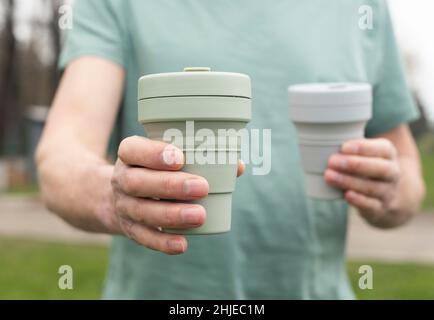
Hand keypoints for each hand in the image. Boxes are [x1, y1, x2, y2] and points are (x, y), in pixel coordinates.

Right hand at [111, 135, 244, 254]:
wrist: (121, 195)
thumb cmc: (156, 169)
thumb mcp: (166, 156)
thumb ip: (200, 156)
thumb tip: (237, 166)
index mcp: (129, 154)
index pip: (132, 150)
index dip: (153, 154)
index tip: (180, 158)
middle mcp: (121, 179)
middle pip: (137, 182)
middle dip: (170, 186)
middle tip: (202, 187)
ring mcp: (123, 205)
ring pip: (141, 211)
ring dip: (171, 215)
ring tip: (199, 215)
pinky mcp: (130, 228)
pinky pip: (143, 237)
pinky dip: (162, 242)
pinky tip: (182, 244)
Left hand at [324, 138, 400, 224]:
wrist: (389, 196)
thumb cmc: (367, 168)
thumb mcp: (366, 154)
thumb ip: (350, 148)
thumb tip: (321, 140)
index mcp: (389, 155)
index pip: (383, 149)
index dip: (364, 147)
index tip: (343, 146)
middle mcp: (393, 173)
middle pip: (380, 168)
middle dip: (355, 164)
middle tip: (332, 161)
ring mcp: (388, 192)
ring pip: (373, 187)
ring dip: (349, 181)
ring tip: (329, 176)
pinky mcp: (381, 209)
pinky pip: (372, 206)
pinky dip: (359, 201)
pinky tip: (346, 195)